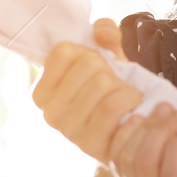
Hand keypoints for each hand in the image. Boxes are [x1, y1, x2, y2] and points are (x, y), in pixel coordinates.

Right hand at [31, 18, 138, 162]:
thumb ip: (105, 33)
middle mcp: (49, 112)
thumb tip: (103, 32)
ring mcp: (68, 130)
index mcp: (43, 90)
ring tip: (124, 96)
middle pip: (87, 64)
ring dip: (123, 85)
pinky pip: (111, 106)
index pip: (63, 51)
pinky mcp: (90, 144)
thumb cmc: (112, 92)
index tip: (95, 68)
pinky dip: (130, 98)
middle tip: (113, 86)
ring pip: (101, 84)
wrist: (130, 129)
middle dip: (109, 70)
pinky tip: (132, 105)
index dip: (89, 52)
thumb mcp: (108, 57)